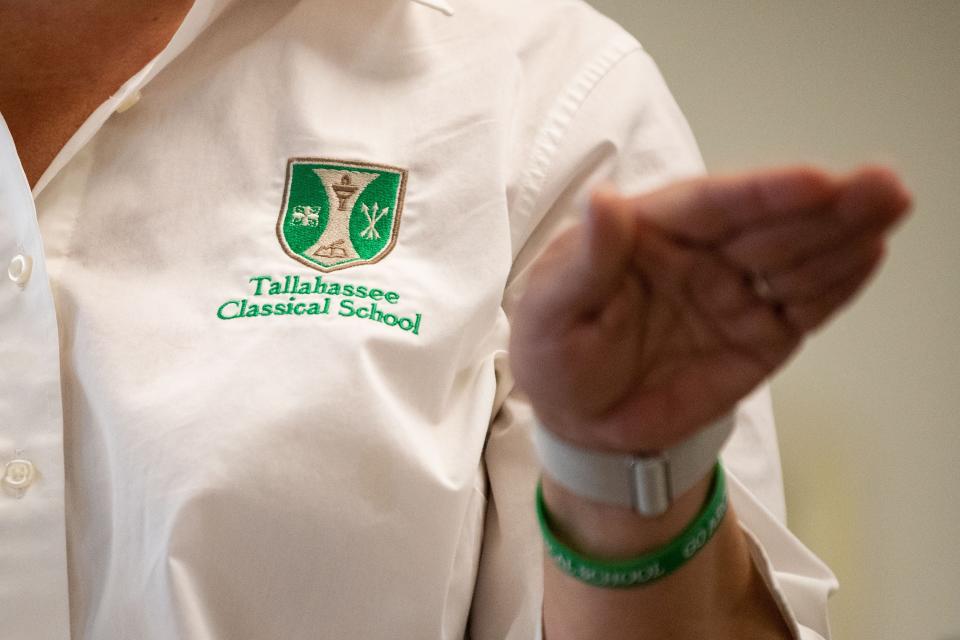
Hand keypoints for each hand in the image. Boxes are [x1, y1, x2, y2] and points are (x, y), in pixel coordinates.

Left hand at [510, 165, 910, 452]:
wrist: (583, 426)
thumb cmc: (555, 356)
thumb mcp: (547, 312)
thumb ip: (582, 262)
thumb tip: (603, 201)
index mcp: (647, 233)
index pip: (710, 204)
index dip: (762, 192)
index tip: (813, 181)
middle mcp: (699, 254)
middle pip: (767, 223)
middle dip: (825, 203)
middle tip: (880, 185)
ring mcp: (733, 292)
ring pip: (795, 259)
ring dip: (844, 234)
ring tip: (890, 207)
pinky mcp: (758, 334)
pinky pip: (802, 306)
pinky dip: (836, 285)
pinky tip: (869, 255)